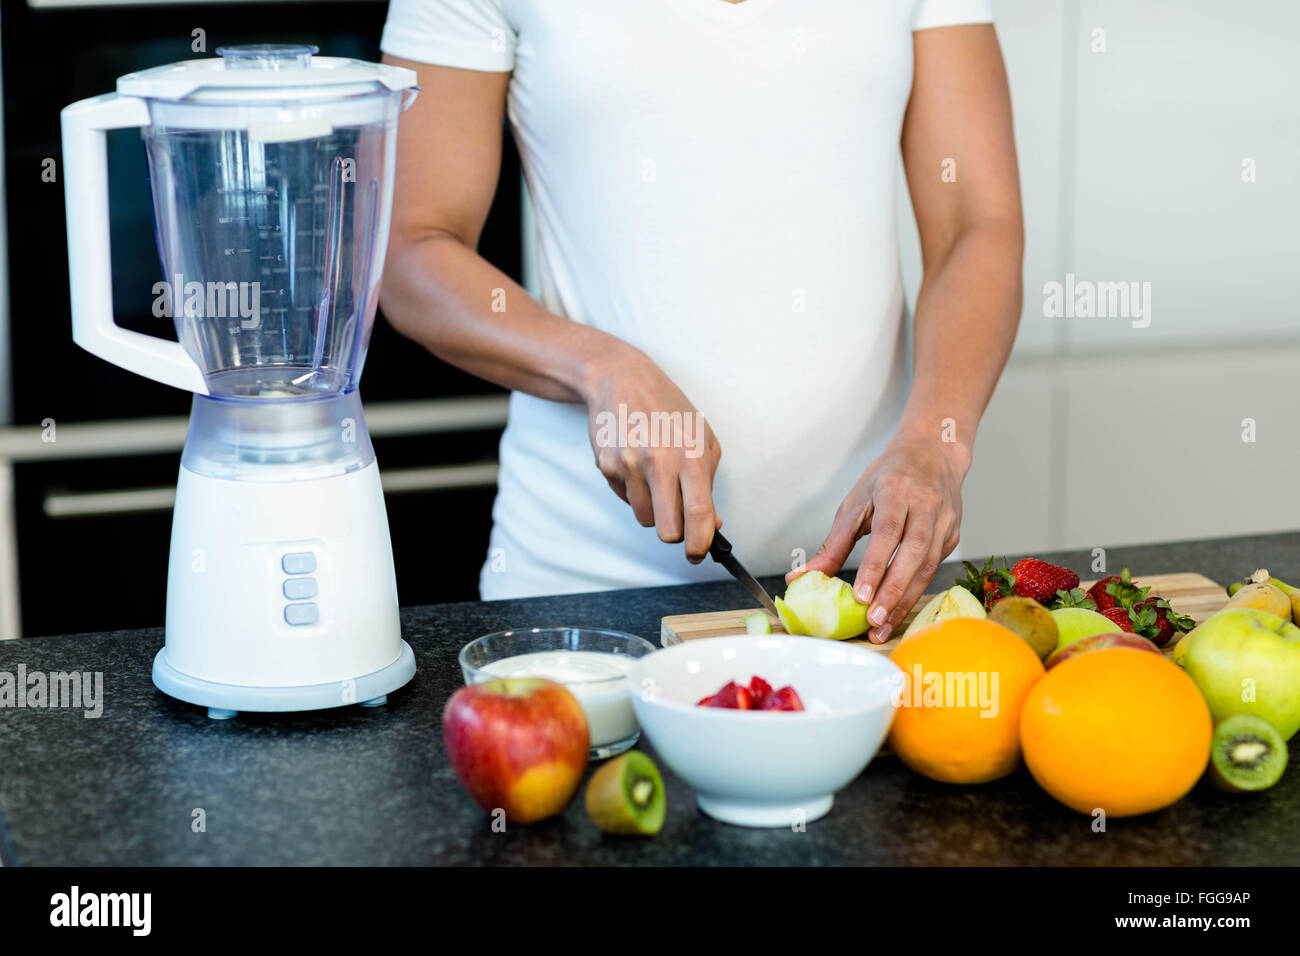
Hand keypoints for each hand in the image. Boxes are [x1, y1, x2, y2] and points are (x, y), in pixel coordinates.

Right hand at [581, 345, 722, 561]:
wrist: (621, 380)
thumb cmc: (668, 409)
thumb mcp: (702, 437)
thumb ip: (709, 483)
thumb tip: (712, 524)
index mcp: (690, 454)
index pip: (698, 512)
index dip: (700, 542)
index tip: (699, 553)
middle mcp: (659, 461)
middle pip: (667, 529)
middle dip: (675, 535)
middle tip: (678, 524)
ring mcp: (629, 464)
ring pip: (644, 518)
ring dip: (653, 509)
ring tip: (655, 479)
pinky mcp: (607, 466)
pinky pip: (625, 499)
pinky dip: (633, 492)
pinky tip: (636, 465)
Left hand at [787, 433, 967, 642]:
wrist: (933, 454)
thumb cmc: (888, 478)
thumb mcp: (855, 502)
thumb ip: (833, 543)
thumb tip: (802, 577)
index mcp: (895, 490)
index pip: (886, 532)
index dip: (875, 566)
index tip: (861, 596)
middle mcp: (925, 504)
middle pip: (913, 553)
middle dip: (893, 591)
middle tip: (873, 620)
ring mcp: (944, 521)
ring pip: (928, 566)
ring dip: (905, 600)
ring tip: (883, 626)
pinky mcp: (953, 535)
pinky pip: (935, 567)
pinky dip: (916, 591)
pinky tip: (898, 610)